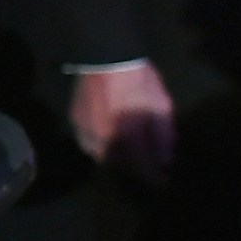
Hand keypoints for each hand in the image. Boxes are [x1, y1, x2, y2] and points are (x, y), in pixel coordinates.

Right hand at [69, 62, 174, 183]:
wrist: (106, 59)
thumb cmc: (139, 81)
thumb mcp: (161, 106)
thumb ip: (163, 136)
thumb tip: (165, 161)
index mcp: (129, 137)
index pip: (142, 168)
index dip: (154, 178)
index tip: (163, 182)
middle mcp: (105, 140)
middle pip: (121, 166)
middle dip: (134, 169)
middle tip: (145, 166)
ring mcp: (87, 132)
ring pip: (101, 157)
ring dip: (116, 159)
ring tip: (126, 154)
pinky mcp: (75, 123)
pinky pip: (88, 144)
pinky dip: (99, 147)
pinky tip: (107, 141)